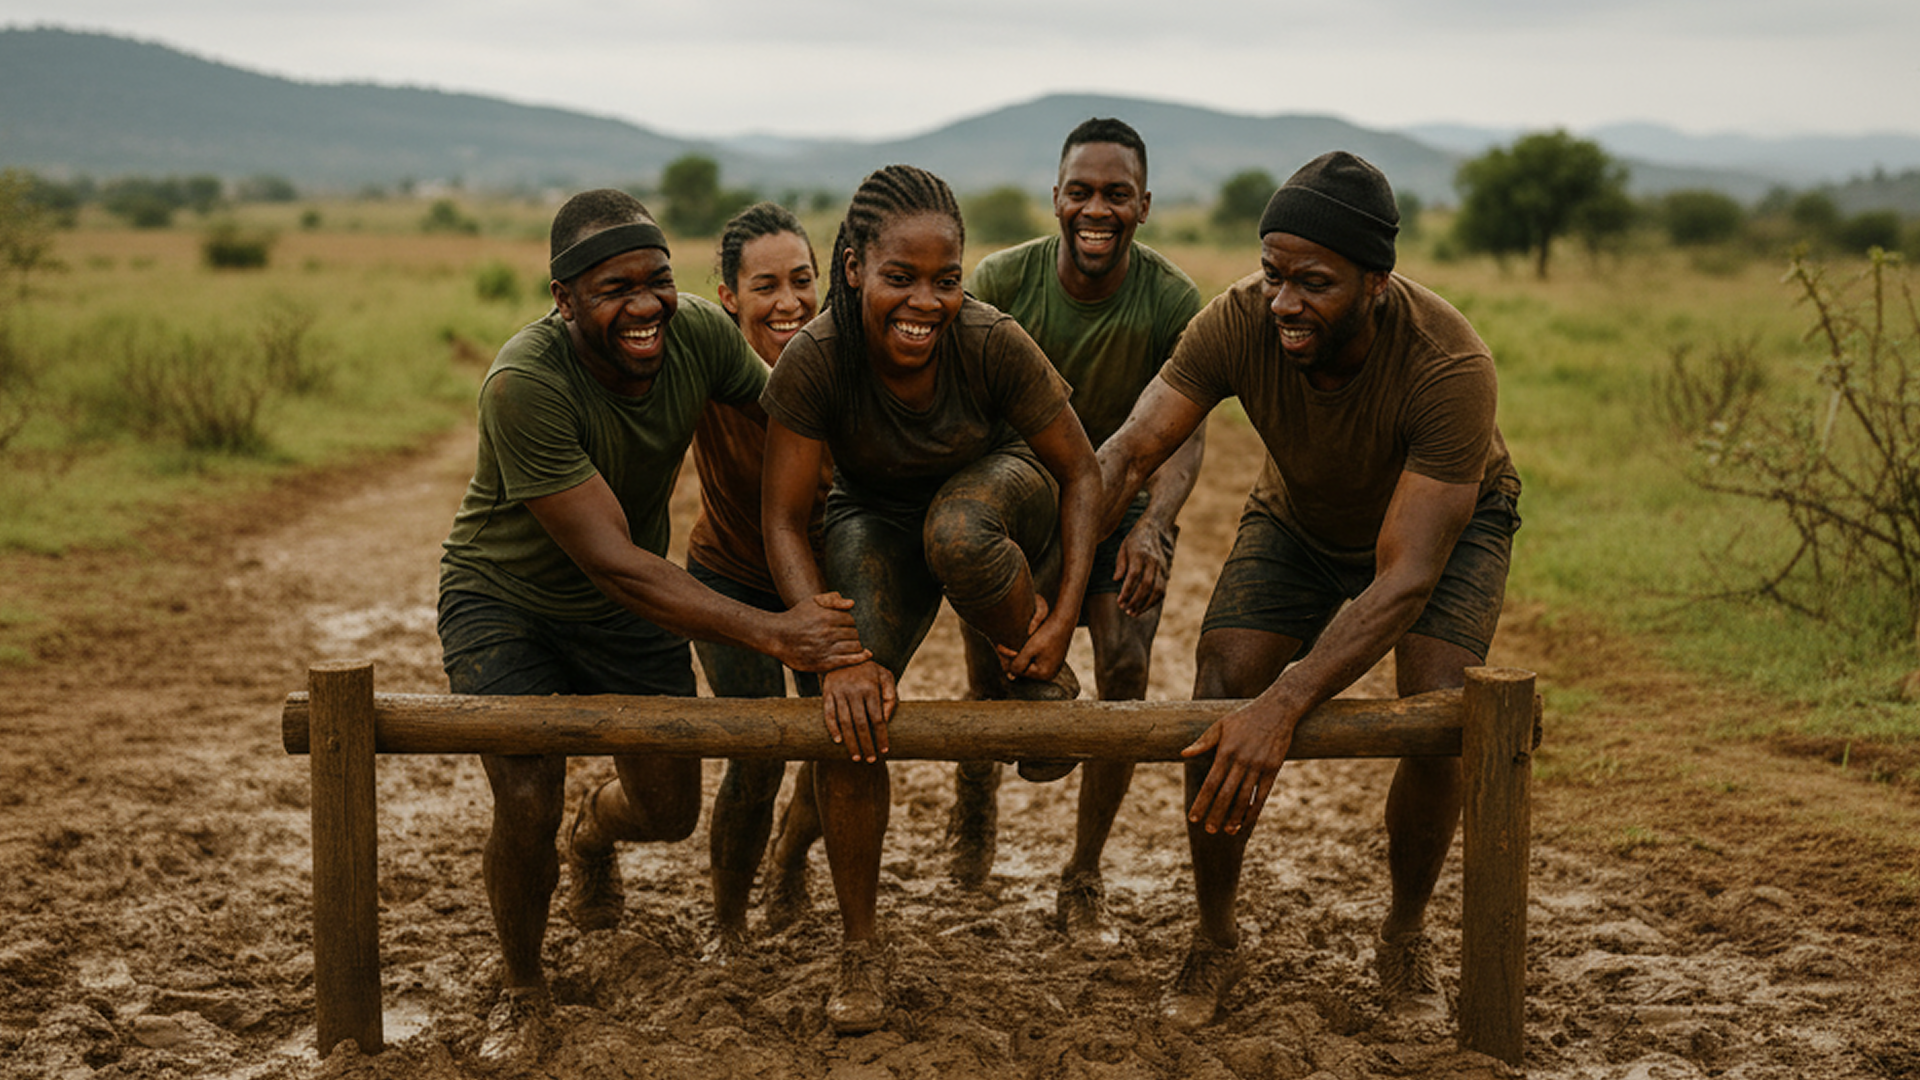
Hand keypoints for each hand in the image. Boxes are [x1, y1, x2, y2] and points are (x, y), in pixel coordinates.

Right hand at [773, 592, 871, 672]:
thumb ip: (832, 599)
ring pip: (854, 646)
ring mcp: (826, 649)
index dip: (848, 622)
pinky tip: (867, 655)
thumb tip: (852, 604)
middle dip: (852, 634)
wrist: (777, 636)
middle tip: (843, 636)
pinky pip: (849, 660)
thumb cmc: (796, 617)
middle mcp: (827, 633)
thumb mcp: (812, 602)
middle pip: (854, 633)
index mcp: (826, 617)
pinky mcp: (824, 663)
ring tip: (847, 644)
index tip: (841, 625)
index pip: (850, 620)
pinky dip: (860, 657)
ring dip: (855, 645)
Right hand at [820, 661, 895, 762]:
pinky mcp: (827, 693)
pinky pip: (828, 714)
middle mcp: (854, 691)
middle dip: (867, 744)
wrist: (845, 653)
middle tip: (870, 760)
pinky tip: (838, 742)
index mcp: (870, 688)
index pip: (877, 718)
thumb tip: (885, 719)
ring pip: (844, 722)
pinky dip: (832, 728)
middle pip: (861, 724)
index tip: (885, 750)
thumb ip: (891, 696)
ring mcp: (839, 693)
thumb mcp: (886, 676)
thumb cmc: (870, 669)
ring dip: (850, 742)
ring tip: (855, 757)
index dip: (882, 736)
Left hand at [999, 594, 1073, 681]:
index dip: (1009, 659)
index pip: (1019, 671)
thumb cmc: (1046, 634)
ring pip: (1029, 664)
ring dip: (1022, 655)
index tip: (1001, 647)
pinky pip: (1036, 659)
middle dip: (1015, 658)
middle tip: (1005, 644)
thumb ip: (1018, 664)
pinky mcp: (1053, 660)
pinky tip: (1029, 643)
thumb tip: (1011, 675)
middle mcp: (1049, 674)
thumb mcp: (1029, 649)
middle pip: (1025, 669)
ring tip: (1018, 642)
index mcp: (1044, 674)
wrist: (1063, 621)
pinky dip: (1030, 653)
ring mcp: (1052, 668)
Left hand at [1114, 519, 1173, 615]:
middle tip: (1126, 610)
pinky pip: (1162, 589)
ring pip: (1157, 589)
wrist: (1157, 526)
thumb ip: (1120, 563)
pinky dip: (1154, 601)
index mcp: (1140, 554)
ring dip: (1146, 604)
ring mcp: (1161, 567)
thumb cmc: (1136, 538)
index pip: (1134, 576)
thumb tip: (1115, 580)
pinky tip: (1144, 607)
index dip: (1127, 590)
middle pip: (1146, 585)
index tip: (1119, 601)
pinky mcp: (1166, 571)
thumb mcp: (1124, 546)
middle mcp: (1153, 561)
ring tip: (1134, 613)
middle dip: (1136, 600)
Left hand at [1181, 701, 1295, 835]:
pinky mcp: (1274, 768)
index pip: (1211, 782)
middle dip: (1216, 814)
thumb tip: (1183, 753)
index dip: (1202, 802)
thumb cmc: (1244, 717)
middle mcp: (1242, 760)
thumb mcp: (1221, 725)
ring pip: (1245, 797)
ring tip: (1227, 831)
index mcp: (1226, 751)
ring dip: (1235, 816)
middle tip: (1208, 830)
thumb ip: (1203, 742)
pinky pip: (1263, 794)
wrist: (1278, 709)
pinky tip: (1246, 821)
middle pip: (1226, 794)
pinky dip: (1254, 809)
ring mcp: (1259, 765)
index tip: (1193, 817)